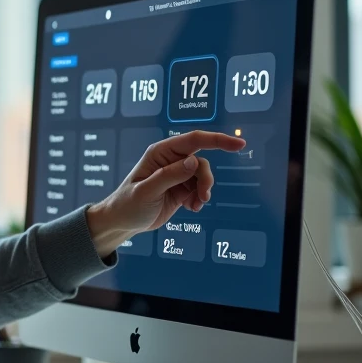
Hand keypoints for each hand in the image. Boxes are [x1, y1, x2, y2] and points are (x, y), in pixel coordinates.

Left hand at [86, 130, 245, 257]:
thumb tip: (193, 162)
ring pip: (203, 176)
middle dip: (206, 179)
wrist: (123, 222)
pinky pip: (199, 188)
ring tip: (193, 205)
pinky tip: (190, 208)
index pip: (194, 140)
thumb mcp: (147, 191)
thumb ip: (170, 176)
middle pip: (202, 162)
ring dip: (203, 191)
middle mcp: (170, 160)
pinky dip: (199, 199)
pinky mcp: (180, 188)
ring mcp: (176, 174)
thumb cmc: (128, 204)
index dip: (218, 140)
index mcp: (160, 153)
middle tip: (202, 197)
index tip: (238, 144)